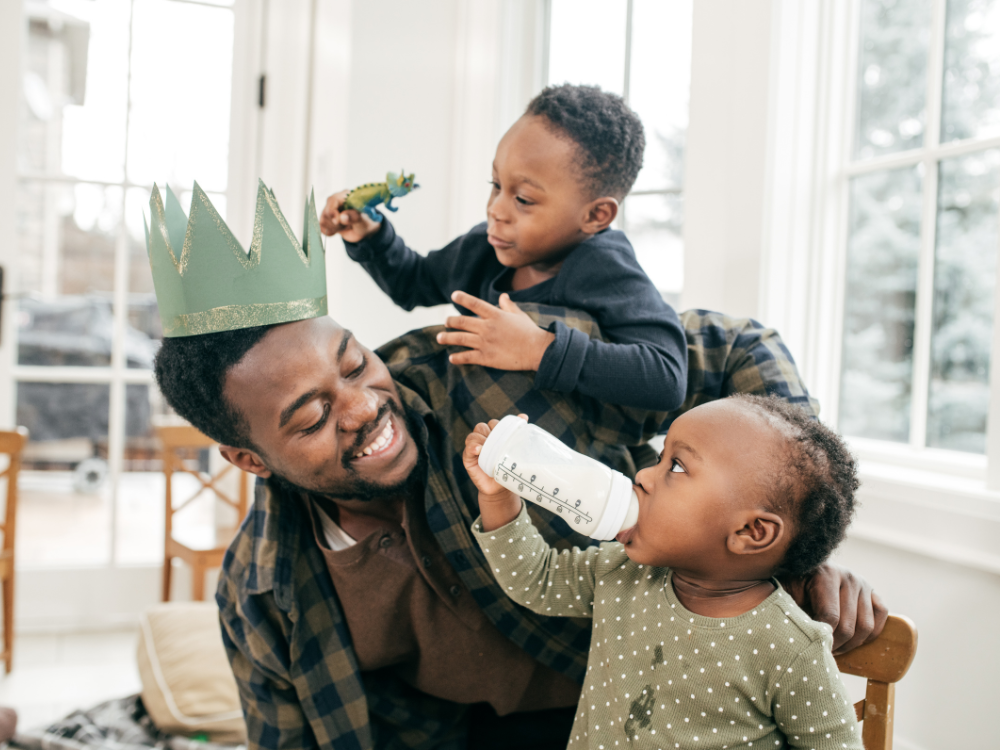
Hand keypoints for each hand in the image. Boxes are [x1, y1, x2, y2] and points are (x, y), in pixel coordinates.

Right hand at [319, 190, 380, 242]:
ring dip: (334, 228)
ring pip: (323, 220)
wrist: (363, 230)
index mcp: (345, 195)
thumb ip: (354, 217)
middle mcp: (335, 200)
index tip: (337, 222)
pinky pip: (321, 227)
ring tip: (345, 226)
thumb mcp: (364, 220)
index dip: (333, 211)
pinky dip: (329, 232)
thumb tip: (342, 217)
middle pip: (326, 212)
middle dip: (336, 223)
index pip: (333, 200)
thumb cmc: (365, 222)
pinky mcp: (325, 218)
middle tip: (347, 225)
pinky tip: (338, 230)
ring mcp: (328, 209)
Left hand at [437, 291, 555, 370]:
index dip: (462, 298)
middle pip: (462, 322)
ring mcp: (485, 342)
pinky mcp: (487, 357)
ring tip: (439, 338)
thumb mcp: (519, 315)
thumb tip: (502, 296)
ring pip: (460, 339)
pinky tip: (451, 358)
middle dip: (450, 322)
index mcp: (495, 315)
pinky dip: (458, 358)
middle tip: (445, 322)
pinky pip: (468, 357)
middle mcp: (487, 327)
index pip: (474, 303)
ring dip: (447, 338)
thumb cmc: (529, 332)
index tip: (453, 295)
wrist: (537, 350)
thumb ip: (508, 306)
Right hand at [464, 418, 524, 529]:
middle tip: (499, 442)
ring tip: (487, 447)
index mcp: (494, 436)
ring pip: (474, 435)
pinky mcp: (468, 458)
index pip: (493, 423)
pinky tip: (478, 450)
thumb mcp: (515, 452)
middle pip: (482, 427)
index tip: (506, 433)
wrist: (500, 488)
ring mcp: (475, 448)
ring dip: (481, 438)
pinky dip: (472, 447)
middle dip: (490, 431)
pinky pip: (467, 448)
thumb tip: (523, 416)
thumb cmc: (509, 469)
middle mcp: (483, 440)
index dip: (498, 425)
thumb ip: (517, 435)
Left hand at [781, 563, 888, 653]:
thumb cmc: (792, 588)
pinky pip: (881, 616)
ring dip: (852, 644)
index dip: (822, 638)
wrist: (804, 574)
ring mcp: (863, 584)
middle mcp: (848, 576)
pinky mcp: (873, 591)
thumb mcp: (784, 593)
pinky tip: (853, 640)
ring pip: (866, 626)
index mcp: (825, 574)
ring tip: (835, 648)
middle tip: (823, 653)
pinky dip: (870, 634)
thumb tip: (776, 616)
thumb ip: (781, 602)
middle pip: (848, 626)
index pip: (830, 617)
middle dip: (836, 645)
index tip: (811, 647)